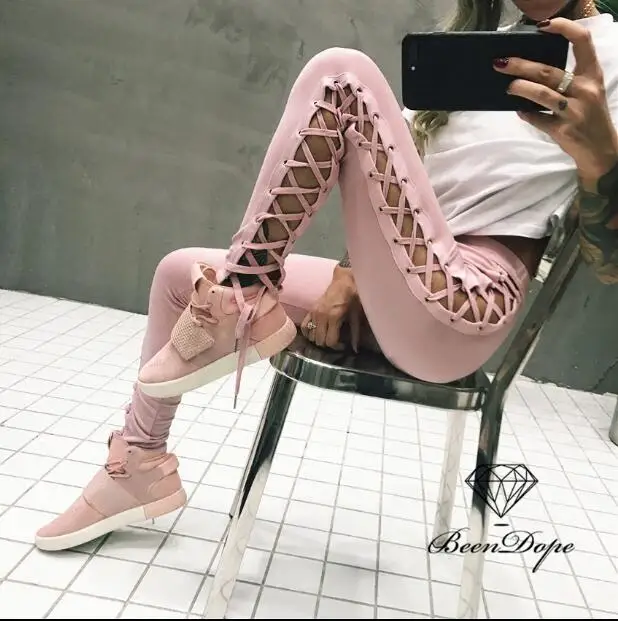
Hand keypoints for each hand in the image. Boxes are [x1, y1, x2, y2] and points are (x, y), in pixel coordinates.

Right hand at [300, 266, 363, 351]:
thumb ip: (355, 332)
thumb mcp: (356, 314)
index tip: (342, 345)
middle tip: (336, 339)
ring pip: (311, 335)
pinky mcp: (310, 310)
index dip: (336, 346)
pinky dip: (309, 332)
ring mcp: (314, 313)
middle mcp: (321, 316)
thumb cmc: (353, 296)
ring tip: (327, 335)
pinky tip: (316, 332)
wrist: (344, 281)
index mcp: (334, 316)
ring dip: (319, 338)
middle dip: (328, 343)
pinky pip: (304, 326)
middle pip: (319, 340)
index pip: (330, 341)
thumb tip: (355, 349)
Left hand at [494, 17, 617, 187]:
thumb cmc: (589, 117)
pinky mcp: (563, 130)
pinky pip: (538, 119)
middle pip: (548, 71)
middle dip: (521, 65)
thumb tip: (531, 71)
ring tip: (507, 86)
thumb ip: (567, 80)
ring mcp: (574, 111)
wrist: (600, 151)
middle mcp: (585, 90)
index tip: (543, 26)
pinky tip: (519, 111)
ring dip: (519, 88)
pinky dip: (526, 114)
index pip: (582, 42)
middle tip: (501, 62)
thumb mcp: (587, 92)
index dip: (564, 28)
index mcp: (592, 75)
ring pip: (541, 94)